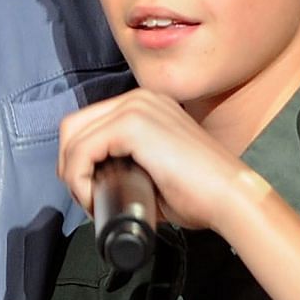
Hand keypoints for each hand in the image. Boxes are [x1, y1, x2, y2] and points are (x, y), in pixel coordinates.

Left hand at [57, 88, 259, 234]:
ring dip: (73, 175)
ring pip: (73, 138)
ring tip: (92, 201)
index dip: (78, 160)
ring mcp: (136, 107)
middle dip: (70, 166)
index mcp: (145, 104)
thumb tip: (97, 181)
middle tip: (86, 197)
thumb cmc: (201, 193)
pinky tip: (94, 198)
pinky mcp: (132, 125)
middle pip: (74, 127)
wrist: (229, 198)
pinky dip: (78, 178)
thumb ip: (127, 163)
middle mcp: (139, 97)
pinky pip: (82, 151)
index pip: (88, 124)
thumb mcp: (154, 167)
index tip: (91, 191)